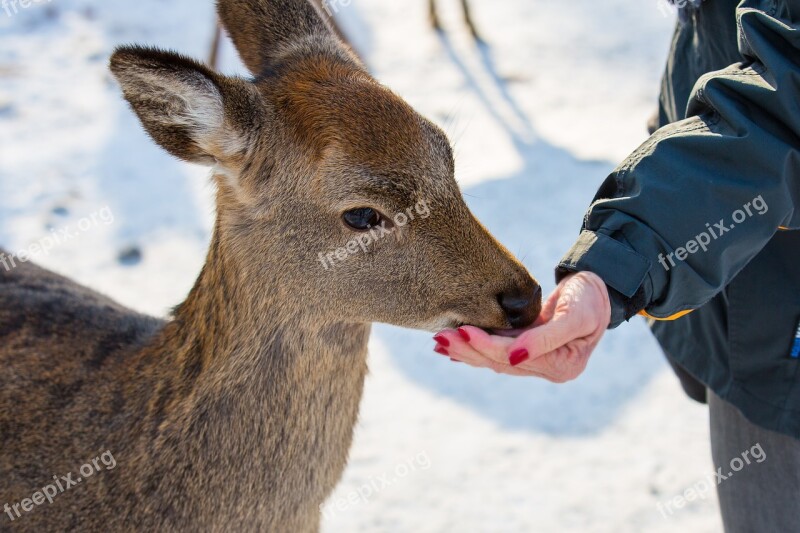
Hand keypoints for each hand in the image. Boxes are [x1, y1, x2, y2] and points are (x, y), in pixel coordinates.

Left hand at [433, 271, 610, 381]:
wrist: (598, 287)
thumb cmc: (590, 298)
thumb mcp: (574, 316)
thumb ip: (545, 338)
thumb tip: (513, 358)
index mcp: (561, 366)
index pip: (513, 358)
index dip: (485, 346)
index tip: (461, 332)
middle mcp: (547, 368)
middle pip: (498, 361)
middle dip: (467, 350)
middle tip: (439, 339)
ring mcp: (536, 360)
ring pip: (494, 358)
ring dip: (466, 350)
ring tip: (439, 342)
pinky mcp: (528, 347)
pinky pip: (498, 350)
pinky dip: (476, 346)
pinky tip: (455, 345)